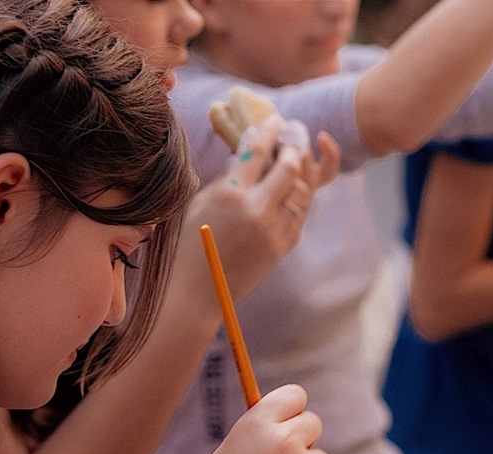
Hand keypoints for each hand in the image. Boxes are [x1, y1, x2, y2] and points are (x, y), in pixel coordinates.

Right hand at [174, 120, 340, 312]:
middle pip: (291, 166)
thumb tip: (249, 154)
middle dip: (294, 147)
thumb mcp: (200, 203)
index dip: (268, 130)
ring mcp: (274, 230)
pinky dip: (296, 202)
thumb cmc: (189, 245)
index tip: (274, 120)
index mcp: (231, 194)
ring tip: (290, 166)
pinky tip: (286, 196)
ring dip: (299, 176)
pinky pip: (299, 216)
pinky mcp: (282, 248)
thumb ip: (228, 178)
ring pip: (303, 192)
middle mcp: (257, 210)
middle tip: (291, 138)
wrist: (197, 293)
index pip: (258, 150)